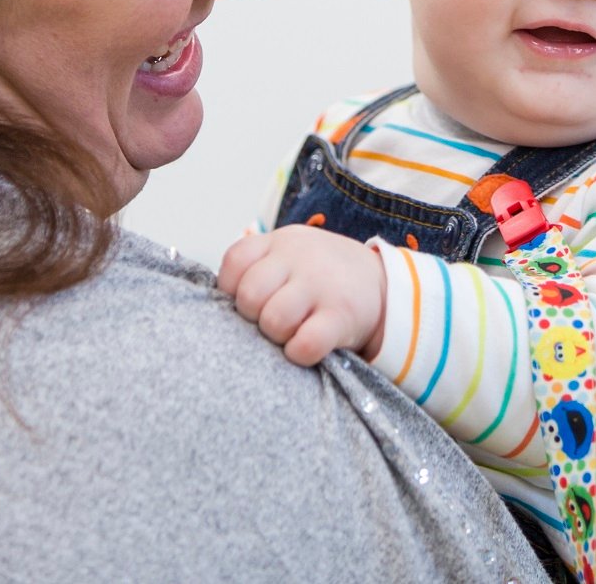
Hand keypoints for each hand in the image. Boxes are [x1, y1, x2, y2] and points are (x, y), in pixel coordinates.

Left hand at [218, 225, 387, 366]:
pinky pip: (306, 343)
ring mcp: (321, 285)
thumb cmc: (321, 276)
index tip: (248, 302)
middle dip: (253, 317)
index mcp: (280, 242)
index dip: (232, 290)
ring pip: (274, 320)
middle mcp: (299, 258)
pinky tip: (306, 348)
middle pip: (249, 296)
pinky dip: (299, 353)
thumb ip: (256, 268)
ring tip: (290, 333)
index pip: (234, 262)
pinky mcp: (341, 316)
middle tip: (269, 322)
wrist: (383, 284)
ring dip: (277, 336)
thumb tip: (213, 306)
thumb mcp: (290, 255)